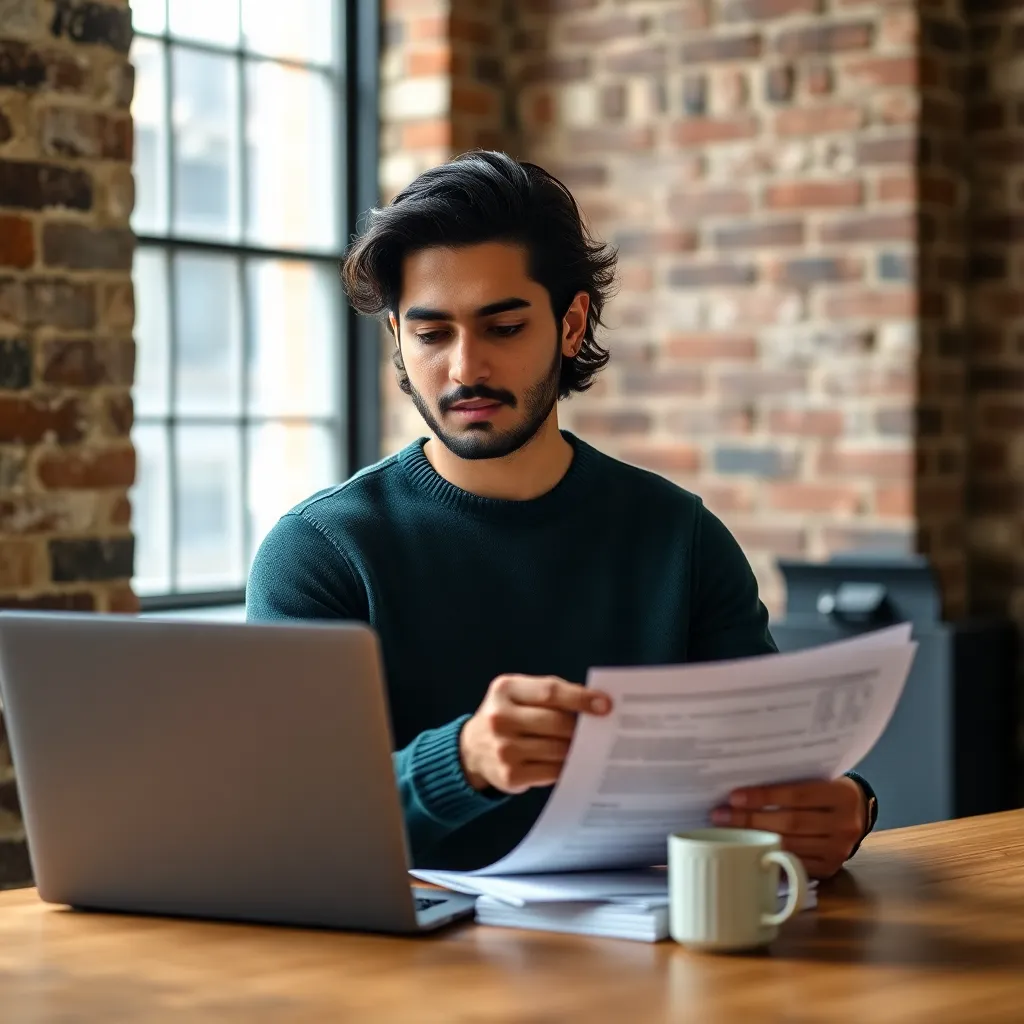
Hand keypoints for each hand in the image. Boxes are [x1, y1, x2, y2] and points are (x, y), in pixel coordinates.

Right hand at [459, 674, 611, 794]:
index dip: (581, 698)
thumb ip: (549, 694)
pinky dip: (565, 767)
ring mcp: (503, 748)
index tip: (606, 705)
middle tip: (598, 731)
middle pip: (556, 722)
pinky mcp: (510, 775)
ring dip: (575, 749)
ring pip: (557, 748)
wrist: (471, 750)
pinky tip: (570, 763)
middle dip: (580, 728)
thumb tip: (595, 703)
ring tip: (586, 747)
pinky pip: (551, 771)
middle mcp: (500, 717)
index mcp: (505, 689)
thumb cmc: (506, 717)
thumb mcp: (517, 695)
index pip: (550, 691)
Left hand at [711, 777, 867, 879]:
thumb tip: (743, 789)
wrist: (859, 812)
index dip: (764, 796)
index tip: (734, 797)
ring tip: (727, 831)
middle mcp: (844, 825)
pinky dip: (770, 858)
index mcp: (841, 795)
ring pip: (790, 845)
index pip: (797, 795)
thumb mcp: (818, 778)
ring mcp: (839, 850)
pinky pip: (796, 865)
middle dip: (751, 820)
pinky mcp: (831, 868)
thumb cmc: (828, 789)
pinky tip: (749, 851)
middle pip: (790, 823)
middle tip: (720, 815)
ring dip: (754, 839)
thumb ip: (791, 783)